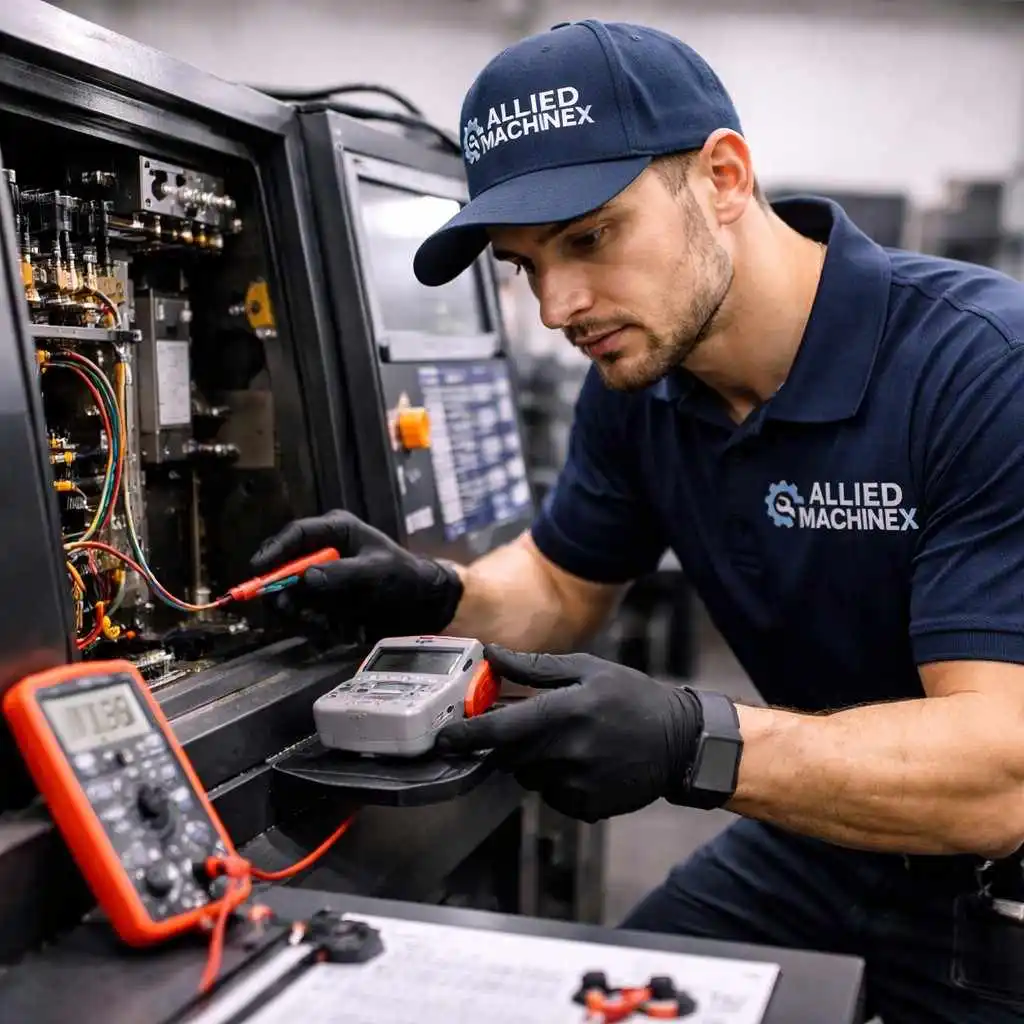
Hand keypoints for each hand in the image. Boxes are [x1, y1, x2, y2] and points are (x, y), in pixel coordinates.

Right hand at [250, 510, 463, 640]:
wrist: (421, 603)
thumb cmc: (404, 576)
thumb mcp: (375, 572)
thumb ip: (341, 574)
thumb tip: (305, 578)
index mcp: (337, 530)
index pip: (297, 534)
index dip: (274, 550)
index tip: (259, 569)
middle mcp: (323, 550)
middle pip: (284, 565)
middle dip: (282, 589)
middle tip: (287, 609)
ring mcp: (321, 576)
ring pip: (290, 593)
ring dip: (299, 613)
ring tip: (322, 627)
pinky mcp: (323, 599)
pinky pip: (304, 612)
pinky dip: (311, 625)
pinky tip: (329, 632)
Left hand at [436, 645, 708, 822]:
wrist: (679, 741)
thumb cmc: (630, 697)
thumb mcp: (586, 669)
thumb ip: (534, 667)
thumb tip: (492, 655)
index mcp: (563, 713)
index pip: (497, 730)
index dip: (464, 735)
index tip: (443, 737)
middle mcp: (566, 752)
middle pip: (507, 756)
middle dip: (507, 743)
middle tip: (530, 726)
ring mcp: (576, 784)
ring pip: (529, 777)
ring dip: (533, 761)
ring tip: (568, 740)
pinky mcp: (586, 807)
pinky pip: (552, 796)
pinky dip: (556, 781)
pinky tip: (584, 762)